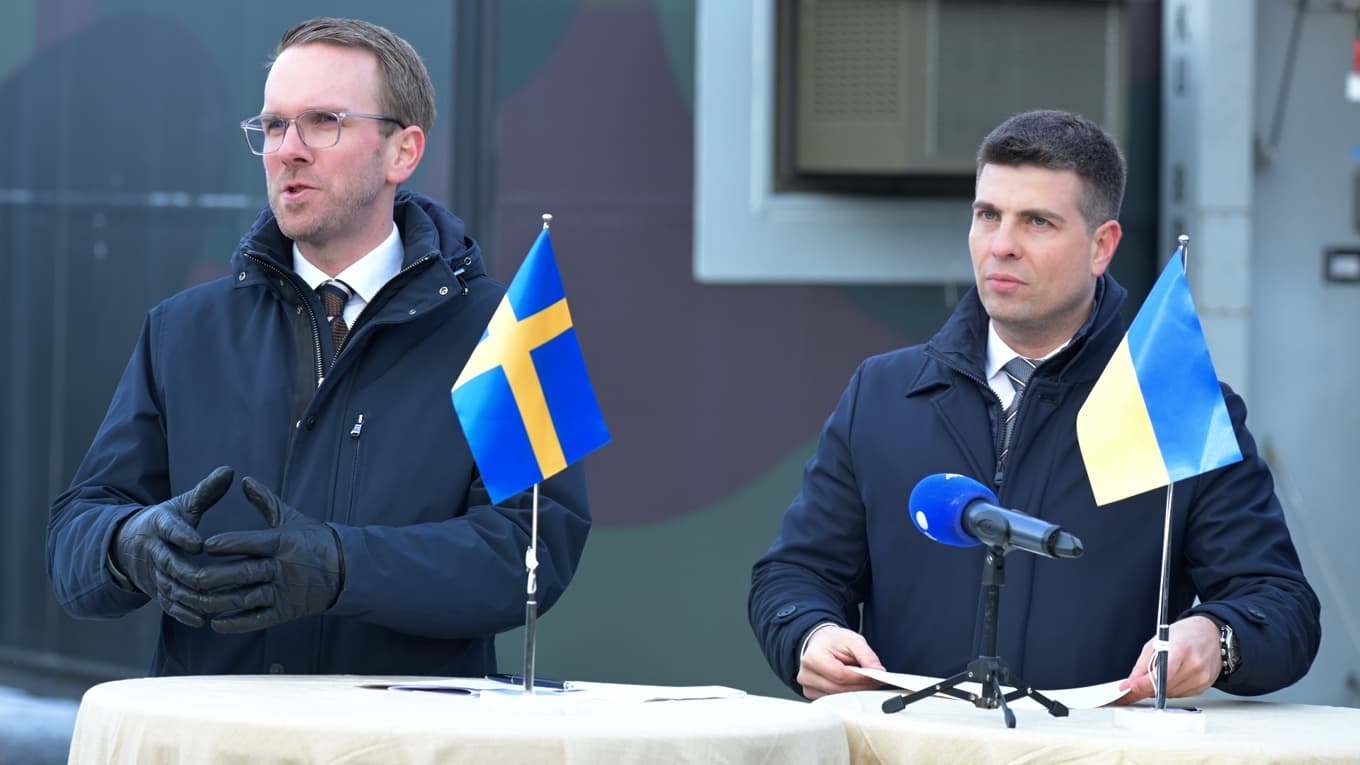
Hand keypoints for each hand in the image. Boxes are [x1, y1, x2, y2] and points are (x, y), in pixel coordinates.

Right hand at [110, 466, 233, 626]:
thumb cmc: (166, 522)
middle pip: (171, 563)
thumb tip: (229, 470)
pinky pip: (169, 605)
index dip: (182, 536)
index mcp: (159, 525)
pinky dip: (184, 613)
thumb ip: (206, 492)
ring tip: (214, 601)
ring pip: (171, 587)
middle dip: (190, 572)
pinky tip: (202, 619)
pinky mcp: (157, 592)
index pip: (170, 530)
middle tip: (213, 578)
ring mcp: (154, 574)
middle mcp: (154, 551)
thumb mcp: (182, 505)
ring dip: (191, 596)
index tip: (199, 543)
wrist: (129, 545)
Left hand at [199, 477, 343, 633]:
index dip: (229, 544)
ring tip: (196, 600)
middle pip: (243, 573)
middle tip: (191, 576)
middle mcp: (283, 568)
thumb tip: (245, 481)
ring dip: (218, 601)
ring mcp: (284, 592)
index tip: (206, 545)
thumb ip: (266, 502)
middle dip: (214, 576)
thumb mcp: (293, 519)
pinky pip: (257, 620)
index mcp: (284, 543)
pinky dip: (236, 624)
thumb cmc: (316, 541)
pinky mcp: (286, 612)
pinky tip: (216, 623)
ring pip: (245, 598)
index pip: (252, 543)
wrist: (347, 571)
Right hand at [797, 625, 885, 699]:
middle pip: (840, 689)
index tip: (877, 676)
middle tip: (877, 680)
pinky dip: (848, 696)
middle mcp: (807, 675)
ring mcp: (808, 688)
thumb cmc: (833, 642)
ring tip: (865, 681)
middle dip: (862, 686)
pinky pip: (835, 702)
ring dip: (857, 692)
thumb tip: (879, 672)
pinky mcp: (812, 696)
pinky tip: (853, 686)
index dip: (861, 678)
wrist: (819, 644)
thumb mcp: (852, 640)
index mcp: (813, 658)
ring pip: (839, 698)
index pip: (840, 675)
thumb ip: (866, 655)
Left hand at [1116, 615, 1220, 703]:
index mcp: (1181, 649)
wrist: (1210, 634)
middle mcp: (1194, 665)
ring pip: (1171, 694)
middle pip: (1164, 687)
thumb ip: (1142, 664)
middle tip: (1133, 686)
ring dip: (1158, 690)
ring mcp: (1202, 677)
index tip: (1129, 688)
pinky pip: (1181, 695)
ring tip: (1155, 676)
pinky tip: (1170, 679)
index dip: (1142, 684)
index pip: (1161, 674)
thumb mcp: (1157, 641)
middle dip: (1146, 688)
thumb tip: (1130, 683)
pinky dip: (1171, 690)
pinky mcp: (1204, 686)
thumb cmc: (1185, 634)